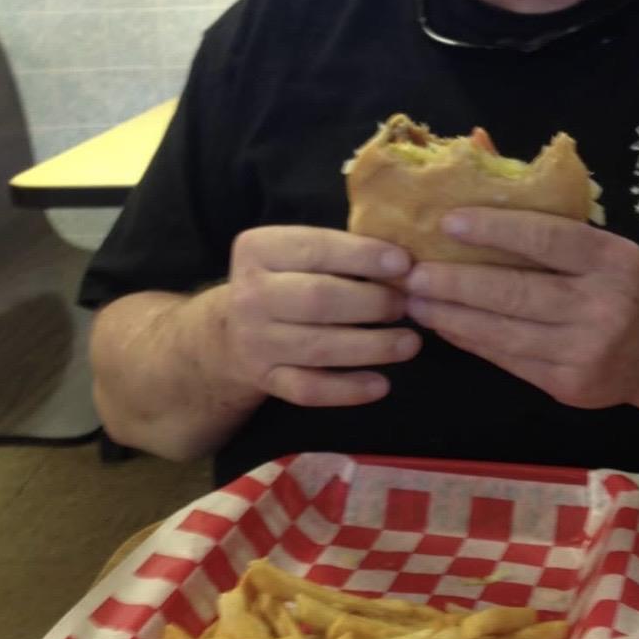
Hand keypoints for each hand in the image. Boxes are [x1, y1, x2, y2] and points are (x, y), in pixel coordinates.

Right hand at [216, 225, 420, 409]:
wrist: (229, 334)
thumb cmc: (283, 282)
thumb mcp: (295, 254)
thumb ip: (340, 252)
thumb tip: (402, 263)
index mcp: (258, 250)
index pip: (316, 248)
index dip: (362, 256)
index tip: (404, 263)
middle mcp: (249, 295)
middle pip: (318, 298)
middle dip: (371, 303)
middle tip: (407, 306)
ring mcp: (254, 341)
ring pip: (318, 347)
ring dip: (371, 347)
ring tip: (410, 343)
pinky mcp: (265, 379)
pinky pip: (309, 389)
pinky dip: (347, 390)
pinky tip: (381, 385)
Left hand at [402, 208, 638, 413]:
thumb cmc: (623, 286)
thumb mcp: (603, 245)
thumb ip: (544, 210)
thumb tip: (478, 146)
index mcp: (612, 259)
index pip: (547, 238)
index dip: (495, 229)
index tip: (447, 222)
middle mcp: (603, 305)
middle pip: (516, 292)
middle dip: (456, 283)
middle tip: (410, 273)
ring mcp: (586, 351)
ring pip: (504, 332)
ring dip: (451, 317)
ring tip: (413, 301)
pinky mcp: (570, 386)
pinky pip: (508, 361)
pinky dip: (471, 341)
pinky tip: (444, 326)